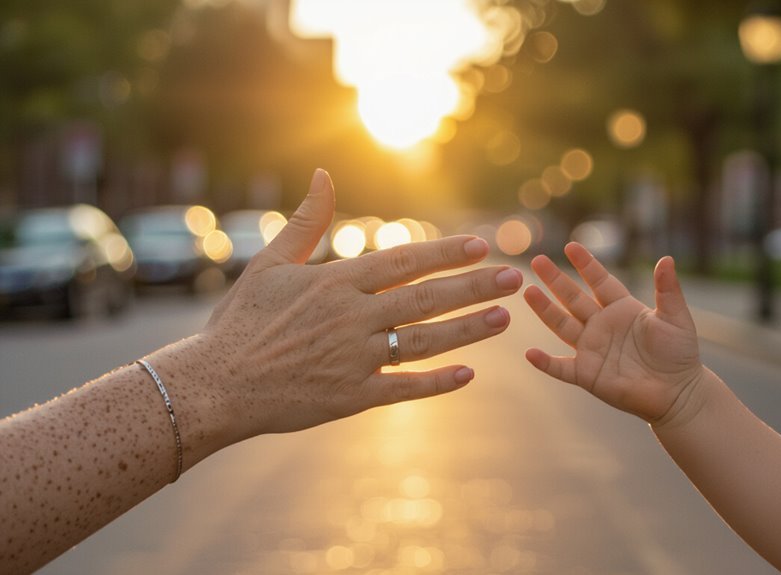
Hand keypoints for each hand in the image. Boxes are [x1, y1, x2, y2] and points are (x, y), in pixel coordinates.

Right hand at [201, 169, 522, 438]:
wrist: (215, 385)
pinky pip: (404, 388)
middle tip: (513, 279)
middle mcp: (350, 319)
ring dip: (467, 330)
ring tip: (504, 318)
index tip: (481, 245)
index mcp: (335, 283)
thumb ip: (306, 221)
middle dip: (474, 287)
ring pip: (423, 342)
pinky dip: (437, 382)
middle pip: (425, 299)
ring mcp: (353, 360)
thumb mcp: (270, 264)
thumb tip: (324, 175)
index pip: (403, 262)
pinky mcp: (351, 398)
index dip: (445, 253)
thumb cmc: (241, 322)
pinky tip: (469, 374)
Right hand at [523, 243, 702, 426]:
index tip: (570, 246)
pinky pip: (561, 368)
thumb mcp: (675, 317)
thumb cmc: (679, 354)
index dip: (586, 264)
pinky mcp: (588, 374)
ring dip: (545, 310)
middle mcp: (602, 326)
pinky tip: (530, 353)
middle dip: (556, 280)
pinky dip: (546, 362)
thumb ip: (667, 290)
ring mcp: (592, 350)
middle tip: (537, 261)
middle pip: (573, 299)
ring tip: (528, 291)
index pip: (599, 281)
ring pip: (562, 326)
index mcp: (621, 309)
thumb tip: (667, 259)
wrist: (678, 393)